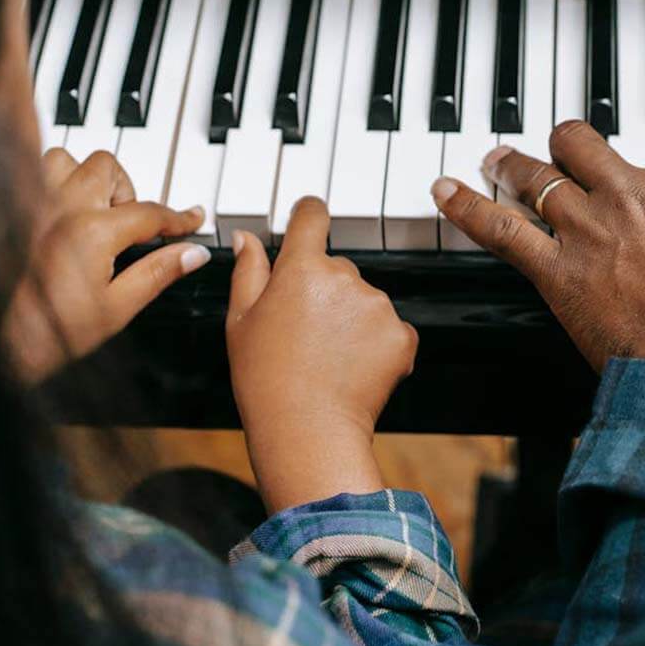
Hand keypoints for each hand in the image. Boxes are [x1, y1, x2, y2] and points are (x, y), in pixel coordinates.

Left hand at [4, 149, 209, 380]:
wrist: (0, 343)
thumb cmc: (51, 331)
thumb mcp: (118, 307)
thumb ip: (158, 273)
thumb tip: (192, 254)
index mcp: (93, 232)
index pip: (150, 213)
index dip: (178, 218)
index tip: (191, 220)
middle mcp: (61, 209)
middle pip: (109, 168)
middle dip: (129, 191)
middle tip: (133, 224)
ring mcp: (33, 206)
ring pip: (68, 161)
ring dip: (89, 178)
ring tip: (97, 209)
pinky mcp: (13, 213)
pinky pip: (35, 175)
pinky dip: (56, 183)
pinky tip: (65, 211)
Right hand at [226, 197, 417, 511]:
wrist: (308, 430)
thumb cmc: (266, 380)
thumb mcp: (241, 321)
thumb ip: (248, 271)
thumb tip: (248, 238)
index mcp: (301, 268)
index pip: (312, 215)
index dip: (309, 216)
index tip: (308, 219)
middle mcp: (346, 277)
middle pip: (338, 266)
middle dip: (324, 288)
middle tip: (303, 330)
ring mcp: (378, 306)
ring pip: (365, 298)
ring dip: (351, 317)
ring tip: (326, 354)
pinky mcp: (403, 335)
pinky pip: (390, 328)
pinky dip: (376, 343)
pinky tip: (352, 366)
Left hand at [432, 120, 644, 396]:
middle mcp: (633, 195)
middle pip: (588, 141)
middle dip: (574, 140)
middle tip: (566, 146)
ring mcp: (590, 230)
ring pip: (539, 175)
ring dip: (515, 162)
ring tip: (498, 156)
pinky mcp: (557, 273)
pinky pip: (499, 229)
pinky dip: (467, 207)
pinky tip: (444, 189)